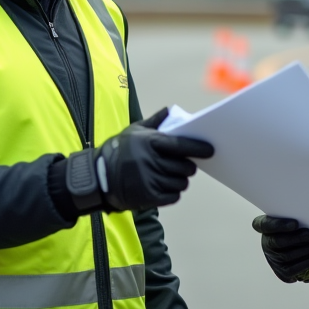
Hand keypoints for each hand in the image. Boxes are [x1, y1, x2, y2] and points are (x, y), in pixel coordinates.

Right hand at [99, 108, 213, 210]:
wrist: (98, 176)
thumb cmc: (120, 150)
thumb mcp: (134, 130)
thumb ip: (155, 121)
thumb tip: (172, 110)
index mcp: (150, 142)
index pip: (181, 145)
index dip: (198, 148)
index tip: (210, 150)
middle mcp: (151, 161)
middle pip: (185, 167)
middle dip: (188, 167)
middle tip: (184, 165)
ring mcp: (150, 180)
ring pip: (181, 183)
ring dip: (180, 180)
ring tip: (172, 176)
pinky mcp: (148, 197)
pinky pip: (173, 196)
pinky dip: (173, 192)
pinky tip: (164, 186)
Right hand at [251, 216, 308, 282]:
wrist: (299, 250)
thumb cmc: (296, 229)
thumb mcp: (293, 220)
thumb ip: (296, 217)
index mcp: (265, 227)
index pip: (262, 224)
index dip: (278, 225)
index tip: (295, 223)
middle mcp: (266, 244)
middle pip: (276, 242)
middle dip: (295, 238)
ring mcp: (273, 259)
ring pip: (287, 256)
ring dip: (305, 250)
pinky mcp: (283, 272)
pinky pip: (294, 269)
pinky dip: (308, 262)